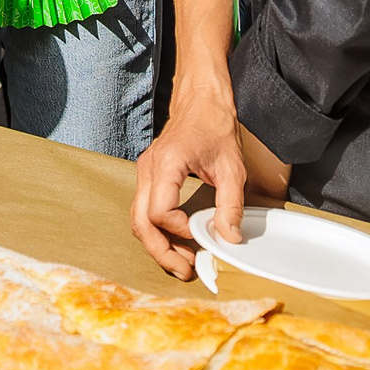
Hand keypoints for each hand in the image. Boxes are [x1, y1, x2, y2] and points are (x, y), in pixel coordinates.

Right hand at [132, 89, 288, 277]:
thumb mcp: (232, 166)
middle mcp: (148, 169)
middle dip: (161, 251)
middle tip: (186, 270)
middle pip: (141, 223)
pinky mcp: (148, 177)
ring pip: (138, 220)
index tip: (202, 234)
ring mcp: (144, 173)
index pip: (161, 211)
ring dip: (157, 244)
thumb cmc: (214, 125)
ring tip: (181, 261)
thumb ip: (230, 204)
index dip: (180, 230)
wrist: (201, 100)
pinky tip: (177, 241)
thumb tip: (229, 237)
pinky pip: (143, 210)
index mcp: (166, 164)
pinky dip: (156, 230)